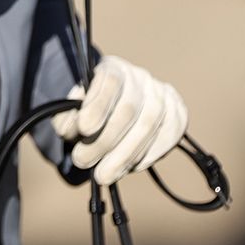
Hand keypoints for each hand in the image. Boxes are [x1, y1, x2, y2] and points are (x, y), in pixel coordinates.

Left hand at [49, 54, 188, 185]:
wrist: (114, 112)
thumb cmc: (88, 114)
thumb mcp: (71, 112)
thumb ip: (67, 118)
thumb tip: (74, 129)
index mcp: (113, 68)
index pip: (110, 81)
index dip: (98, 104)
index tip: (84, 129)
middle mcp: (140, 77)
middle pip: (128, 108)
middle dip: (104, 141)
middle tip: (83, 162)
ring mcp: (162, 94)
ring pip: (149, 124)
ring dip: (124, 155)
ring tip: (103, 175)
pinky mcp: (177, 113)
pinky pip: (169, 135)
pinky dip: (149, 154)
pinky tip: (130, 167)